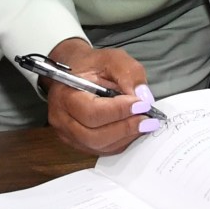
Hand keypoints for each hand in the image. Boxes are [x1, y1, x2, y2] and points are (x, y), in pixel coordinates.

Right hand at [43, 38, 150, 155]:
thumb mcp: (112, 58)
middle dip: (125, 128)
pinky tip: (133, 129)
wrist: (75, 72)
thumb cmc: (92, 65)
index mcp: (65, 94)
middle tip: (148, 119)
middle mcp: (61, 118)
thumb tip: (144, 98)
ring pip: (98, 146)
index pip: (91, 112)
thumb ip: (129, 74)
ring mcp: (67, 134)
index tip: (143, 105)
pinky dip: (120, 142)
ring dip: (125, 137)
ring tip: (144, 124)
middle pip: (94, 135)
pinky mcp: (77, 143)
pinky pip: (101, 150)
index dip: (119, 111)